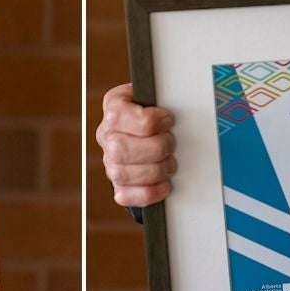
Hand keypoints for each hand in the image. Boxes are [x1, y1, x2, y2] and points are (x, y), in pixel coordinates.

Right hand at [96, 83, 175, 205]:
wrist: (156, 132)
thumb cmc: (161, 114)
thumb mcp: (159, 97)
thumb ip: (163, 95)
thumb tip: (182, 95)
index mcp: (114, 107)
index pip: (119, 116)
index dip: (150, 121)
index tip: (168, 120)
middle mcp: (107, 135)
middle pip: (120, 149)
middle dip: (155, 148)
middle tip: (171, 144)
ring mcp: (110, 162)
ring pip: (122, 174)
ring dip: (155, 170)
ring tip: (170, 163)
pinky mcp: (119, 185)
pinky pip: (125, 196)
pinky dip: (149, 192)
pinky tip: (164, 183)